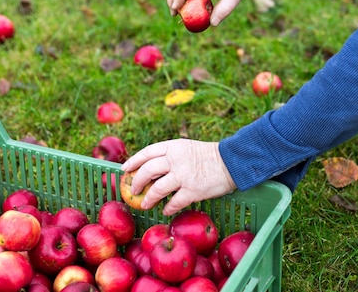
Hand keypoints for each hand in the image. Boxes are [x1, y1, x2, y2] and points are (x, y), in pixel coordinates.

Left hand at [121, 139, 236, 214]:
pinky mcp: (193, 190)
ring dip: (148, 198)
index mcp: (173, 147)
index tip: (125, 170)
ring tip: (145, 204)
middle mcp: (175, 159)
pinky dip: (167, 208)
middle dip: (137, 182)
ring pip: (157, 189)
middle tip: (133, 190)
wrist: (232, 162)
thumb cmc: (210, 156)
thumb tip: (152, 168)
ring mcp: (183, 175)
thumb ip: (171, 156)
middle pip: (147, 171)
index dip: (133, 161)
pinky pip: (174, 202)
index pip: (147, 152)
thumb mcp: (187, 148)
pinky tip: (165, 211)